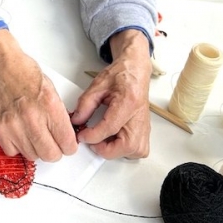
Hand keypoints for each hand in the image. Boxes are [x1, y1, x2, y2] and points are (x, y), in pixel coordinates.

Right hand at [0, 30, 77, 161]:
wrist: (1, 66)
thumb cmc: (25, 74)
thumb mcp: (52, 91)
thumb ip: (59, 116)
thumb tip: (65, 136)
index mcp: (50, 106)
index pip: (67, 142)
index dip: (69, 146)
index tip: (67, 144)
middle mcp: (32, 118)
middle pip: (50, 155)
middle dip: (55, 151)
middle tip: (53, 143)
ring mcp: (14, 125)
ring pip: (32, 155)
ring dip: (36, 149)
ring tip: (34, 135)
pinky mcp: (0, 129)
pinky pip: (13, 152)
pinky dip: (18, 147)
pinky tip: (21, 135)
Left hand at [71, 29, 152, 158]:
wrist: (135, 71)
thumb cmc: (121, 75)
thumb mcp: (97, 85)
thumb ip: (85, 104)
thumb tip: (77, 121)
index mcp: (129, 101)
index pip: (111, 126)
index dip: (93, 135)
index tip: (82, 135)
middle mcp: (140, 115)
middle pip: (128, 145)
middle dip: (106, 149)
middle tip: (92, 141)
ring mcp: (145, 124)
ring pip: (135, 151)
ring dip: (117, 151)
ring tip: (103, 140)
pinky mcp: (145, 129)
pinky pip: (139, 149)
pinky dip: (125, 149)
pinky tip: (114, 139)